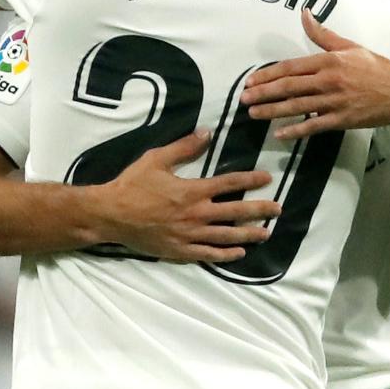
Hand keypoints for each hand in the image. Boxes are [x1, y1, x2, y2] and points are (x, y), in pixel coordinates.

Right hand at [92, 130, 281, 262]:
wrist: (110, 215)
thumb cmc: (132, 185)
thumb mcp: (156, 159)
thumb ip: (183, 147)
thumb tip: (207, 133)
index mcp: (192, 190)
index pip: (230, 184)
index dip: (250, 180)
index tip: (267, 179)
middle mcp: (196, 214)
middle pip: (236, 212)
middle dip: (260, 210)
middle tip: (278, 209)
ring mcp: (189, 235)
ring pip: (226, 236)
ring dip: (248, 234)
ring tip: (266, 233)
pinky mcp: (180, 251)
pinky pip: (208, 255)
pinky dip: (225, 255)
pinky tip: (239, 253)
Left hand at [241, 11, 389, 139]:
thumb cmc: (376, 66)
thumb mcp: (349, 46)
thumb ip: (323, 34)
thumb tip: (304, 13)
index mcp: (329, 60)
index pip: (291, 67)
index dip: (268, 74)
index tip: (251, 80)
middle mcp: (329, 80)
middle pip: (289, 86)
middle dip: (263, 93)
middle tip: (244, 98)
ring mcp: (336, 101)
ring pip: (297, 106)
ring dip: (272, 110)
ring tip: (253, 114)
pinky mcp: (343, 119)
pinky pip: (314, 126)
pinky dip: (296, 130)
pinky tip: (279, 133)